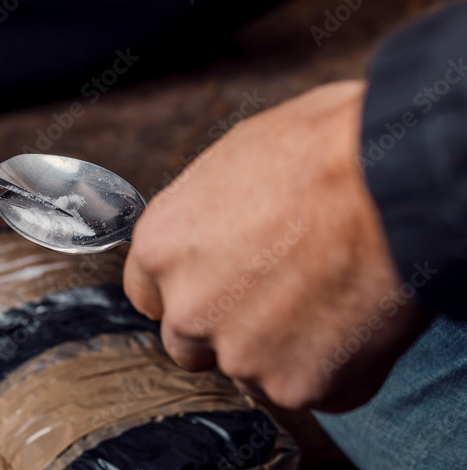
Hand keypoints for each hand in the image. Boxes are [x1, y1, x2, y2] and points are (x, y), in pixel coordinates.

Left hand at [124, 81, 429, 411]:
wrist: (390, 183)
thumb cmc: (318, 151)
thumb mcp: (232, 162)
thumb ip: (207, 218)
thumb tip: (218, 230)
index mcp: (161, 248)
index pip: (148, 295)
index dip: (186, 290)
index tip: (216, 285)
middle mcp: (188, 310)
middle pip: (190, 343)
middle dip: (225, 328)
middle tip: (277, 296)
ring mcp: (241, 355)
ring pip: (250, 370)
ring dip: (278, 349)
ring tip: (326, 299)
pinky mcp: (298, 387)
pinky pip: (311, 387)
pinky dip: (333, 367)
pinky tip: (356, 320)